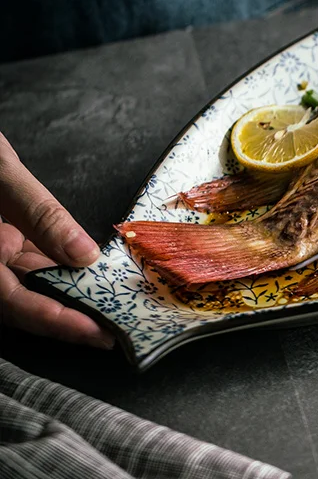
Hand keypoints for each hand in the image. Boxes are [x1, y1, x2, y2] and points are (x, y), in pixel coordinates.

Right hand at [0, 132, 114, 348]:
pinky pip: (34, 264)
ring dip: (71, 297)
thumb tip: (84, 254)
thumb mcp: (1, 174)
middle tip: (115, 331)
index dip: (57, 322)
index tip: (96, 333)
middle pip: (26, 304)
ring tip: (113, 308)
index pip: (17, 303)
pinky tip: (94, 274)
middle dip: (70, 320)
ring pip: (32, 286)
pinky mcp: (4, 242)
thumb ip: (41, 215)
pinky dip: (65, 271)